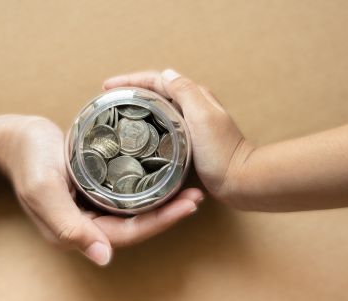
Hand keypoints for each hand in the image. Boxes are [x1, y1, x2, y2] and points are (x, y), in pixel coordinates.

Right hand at [0, 116, 203, 265]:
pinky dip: (147, 190)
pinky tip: (164, 179)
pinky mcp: (94, 192)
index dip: (160, 223)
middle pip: (136, 226)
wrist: (17, 139)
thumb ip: (68, 226)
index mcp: (76, 231)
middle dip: (168, 214)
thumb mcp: (44, 191)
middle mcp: (88, 224)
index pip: (127, 234)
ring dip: (162, 202)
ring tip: (188, 188)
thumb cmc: (29, 160)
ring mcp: (92, 208)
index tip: (188, 205)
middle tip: (196, 196)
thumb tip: (103, 258)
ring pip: (134, 213)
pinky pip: (126, 197)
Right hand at [103, 70, 254, 205]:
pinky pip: (162, 126)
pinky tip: (136, 135)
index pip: (157, 80)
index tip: (107, 86)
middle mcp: (192, 107)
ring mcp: (190, 124)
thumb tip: (166, 73)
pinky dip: (146, 124)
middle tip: (108, 99)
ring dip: (137, 106)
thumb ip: (186, 92)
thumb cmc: (223, 152)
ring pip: (158, 108)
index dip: (130, 80)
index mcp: (194, 96)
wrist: (240, 181)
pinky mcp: (188, 141)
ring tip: (116, 113)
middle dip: (130, 90)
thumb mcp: (203, 116)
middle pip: (155, 91)